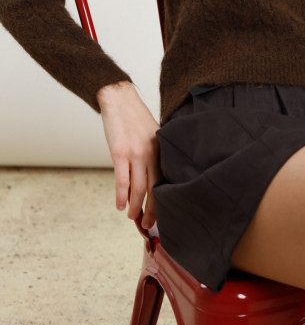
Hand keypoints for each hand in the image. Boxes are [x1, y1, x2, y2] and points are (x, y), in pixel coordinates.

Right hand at [97, 81, 159, 228]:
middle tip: (148, 225)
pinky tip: (120, 205)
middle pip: (155, 190)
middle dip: (152, 211)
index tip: (161, 214)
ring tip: (132, 217)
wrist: (119, 100)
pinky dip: (121, 197)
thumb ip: (154, 154)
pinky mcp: (120, 153)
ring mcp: (136, 154)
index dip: (163, 201)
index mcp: (161, 149)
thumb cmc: (134, 118)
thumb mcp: (152, 134)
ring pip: (138, 189)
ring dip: (135, 207)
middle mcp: (151, 153)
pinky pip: (122, 181)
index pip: (165, 181)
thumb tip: (151, 177)